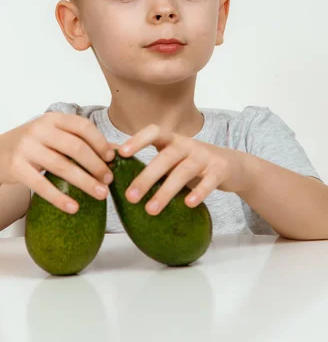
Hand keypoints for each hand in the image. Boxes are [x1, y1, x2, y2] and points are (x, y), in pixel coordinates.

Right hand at [0, 112, 117, 213]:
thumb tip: (116, 152)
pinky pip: (42, 184)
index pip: (83, 127)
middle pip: (75, 147)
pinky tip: (74, 208)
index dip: (100, 142)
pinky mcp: (16, 167)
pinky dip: (59, 198)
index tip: (112, 158)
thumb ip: (80, 141)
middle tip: (109, 180)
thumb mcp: (54, 137)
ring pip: (62, 166)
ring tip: (100, 194)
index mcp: (53, 118)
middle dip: (96, 165)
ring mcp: (26, 147)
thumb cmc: (32, 145)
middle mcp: (39, 129)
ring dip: (85, 182)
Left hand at [118, 123, 250, 214]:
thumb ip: (144, 155)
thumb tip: (108, 154)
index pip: (154, 132)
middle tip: (130, 196)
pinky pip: (209, 181)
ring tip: (150, 210)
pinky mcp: (220, 169)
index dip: (138, 140)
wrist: (231, 165)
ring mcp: (205, 156)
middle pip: (165, 158)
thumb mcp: (170, 155)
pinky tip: (188, 204)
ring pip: (183, 172)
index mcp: (172, 139)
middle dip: (147, 177)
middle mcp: (187, 144)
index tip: (122, 153)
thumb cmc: (191, 161)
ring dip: (166, 191)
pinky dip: (199, 192)